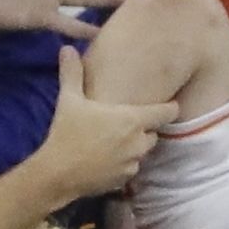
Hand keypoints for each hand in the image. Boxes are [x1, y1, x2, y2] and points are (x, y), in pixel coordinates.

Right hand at [35, 46, 176, 199]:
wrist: (58, 174)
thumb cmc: (67, 133)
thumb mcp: (69, 100)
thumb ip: (72, 73)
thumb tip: (67, 48)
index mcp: (132, 120)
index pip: (167, 112)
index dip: (170, 108)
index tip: (170, 104)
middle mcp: (138, 142)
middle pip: (154, 133)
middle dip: (145, 128)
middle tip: (128, 122)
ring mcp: (133, 163)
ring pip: (143, 151)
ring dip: (135, 146)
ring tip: (116, 140)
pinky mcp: (124, 180)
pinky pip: (131, 168)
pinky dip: (124, 162)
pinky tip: (108, 158)